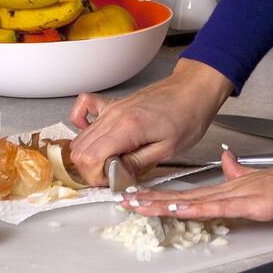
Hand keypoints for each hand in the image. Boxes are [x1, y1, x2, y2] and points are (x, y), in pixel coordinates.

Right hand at [67, 58, 232, 185]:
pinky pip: (84, 110)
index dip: (96, 177)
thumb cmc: (187, 116)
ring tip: (112, 162)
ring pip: (80, 136)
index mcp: (127, 127)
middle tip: (113, 175)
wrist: (193, 90)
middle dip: (91, 170)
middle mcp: (113, 116)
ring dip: (89, 155)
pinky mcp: (113, 104)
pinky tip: (95, 137)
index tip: (112, 181)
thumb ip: (136, 164)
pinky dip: (82, 126)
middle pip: (79, 149)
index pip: (89, 157)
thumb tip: (116, 176)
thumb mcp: (167, 150)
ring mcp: (111, 109)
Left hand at [120, 144, 272, 221]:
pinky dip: (192, 208)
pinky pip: (215, 207)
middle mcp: (229, 189)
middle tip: (123, 201)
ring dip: (162, 203)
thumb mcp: (262, 180)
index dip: (162, 194)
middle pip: (182, 195)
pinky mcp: (250, 202)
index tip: (139, 196)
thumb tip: (227, 161)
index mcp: (230, 186)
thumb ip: (241, 172)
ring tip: (136, 204)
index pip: (188, 193)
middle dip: (151, 199)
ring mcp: (238, 194)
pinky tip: (175, 208)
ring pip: (191, 200)